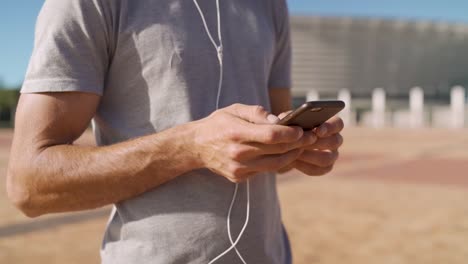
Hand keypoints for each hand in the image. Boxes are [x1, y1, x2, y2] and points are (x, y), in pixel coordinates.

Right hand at [191, 104, 316, 182]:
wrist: (196, 147)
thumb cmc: (218, 124)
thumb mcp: (234, 110)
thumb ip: (257, 113)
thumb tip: (279, 120)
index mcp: (236, 133)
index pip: (271, 135)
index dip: (290, 134)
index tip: (303, 129)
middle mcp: (238, 153)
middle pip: (277, 151)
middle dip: (298, 144)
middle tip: (311, 137)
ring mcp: (239, 168)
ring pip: (275, 164)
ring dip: (291, 155)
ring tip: (300, 146)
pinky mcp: (239, 177)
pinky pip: (265, 170)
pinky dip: (276, 162)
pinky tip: (283, 154)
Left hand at [277, 112, 343, 175]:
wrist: (285, 146)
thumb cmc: (290, 128)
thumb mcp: (288, 120)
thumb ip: (289, 117)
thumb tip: (284, 117)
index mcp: (330, 123)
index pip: (337, 123)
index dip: (330, 127)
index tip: (317, 131)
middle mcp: (335, 139)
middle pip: (335, 142)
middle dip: (317, 143)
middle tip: (302, 143)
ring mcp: (332, 154)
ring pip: (327, 158)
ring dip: (310, 155)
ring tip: (295, 152)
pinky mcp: (325, 167)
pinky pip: (319, 169)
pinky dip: (305, 166)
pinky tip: (294, 161)